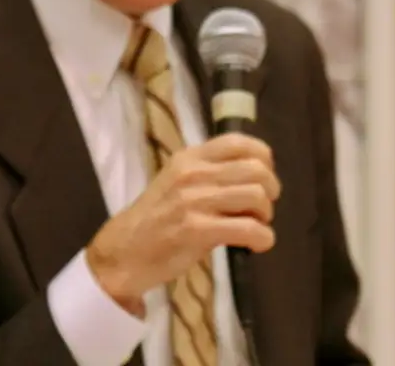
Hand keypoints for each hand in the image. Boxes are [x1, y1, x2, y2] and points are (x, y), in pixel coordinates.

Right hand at [85, 133, 280, 314]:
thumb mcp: (178, 182)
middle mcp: (193, 173)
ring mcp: (194, 201)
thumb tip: (255, 176)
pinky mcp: (196, 230)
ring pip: (256, 196)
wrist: (124, 252)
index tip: (265, 177)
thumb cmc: (156, 218)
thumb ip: (210, 174)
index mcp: (190, 157)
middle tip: (263, 208)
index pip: (238, 142)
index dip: (263, 158)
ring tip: (257, 226)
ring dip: (266, 215)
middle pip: (256, 169)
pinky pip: (248, 228)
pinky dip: (263, 238)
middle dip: (270, 190)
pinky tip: (258, 244)